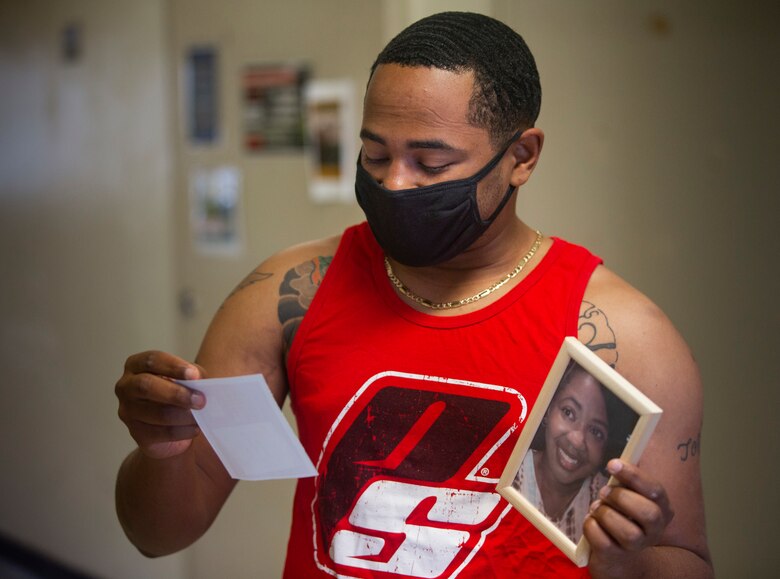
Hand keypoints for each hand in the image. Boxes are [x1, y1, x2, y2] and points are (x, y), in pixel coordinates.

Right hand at [115, 351, 205, 459]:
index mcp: (137, 365)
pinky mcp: (136, 433)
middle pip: (146, 386)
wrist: (170, 426)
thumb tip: (199, 382)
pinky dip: (182, 431)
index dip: (173, 366)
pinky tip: (194, 428)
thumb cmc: (178, 393)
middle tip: (200, 400)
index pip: (152, 360)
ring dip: (183, 415)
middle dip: (176, 393)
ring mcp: (128, 410)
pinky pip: (160, 433)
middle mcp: (126, 386)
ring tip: (201, 416)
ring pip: (155, 413)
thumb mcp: (187, 378)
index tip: (194, 375)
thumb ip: (192, 375)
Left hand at [584, 459, 674, 576]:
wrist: (618, 555)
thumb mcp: (630, 497)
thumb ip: (626, 481)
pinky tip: (592, 521)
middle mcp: (655, 530)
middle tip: (604, 492)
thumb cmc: (622, 516)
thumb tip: (617, 461)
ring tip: (597, 509)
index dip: (634, 476)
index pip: (655, 491)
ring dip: (605, 514)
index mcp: (662, 509)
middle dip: (621, 497)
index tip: (612, 464)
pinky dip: (591, 527)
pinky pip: (602, 541)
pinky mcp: (615, 556)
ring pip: (626, 531)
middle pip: (648, 513)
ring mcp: (636, 546)